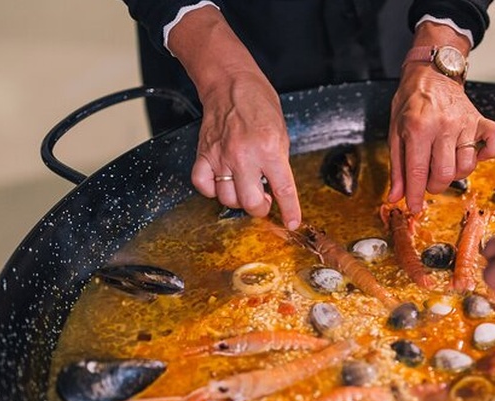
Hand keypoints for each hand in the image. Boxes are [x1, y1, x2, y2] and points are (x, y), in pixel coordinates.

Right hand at [190, 72, 300, 228]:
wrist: (231, 84)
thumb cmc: (259, 105)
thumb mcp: (282, 134)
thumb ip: (279, 163)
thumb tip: (278, 189)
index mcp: (270, 149)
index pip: (283, 190)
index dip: (289, 211)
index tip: (292, 222)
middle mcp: (244, 155)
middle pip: (251, 203)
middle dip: (261, 208)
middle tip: (265, 200)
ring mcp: (221, 156)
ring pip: (227, 198)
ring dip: (239, 200)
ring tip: (246, 188)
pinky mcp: (203, 153)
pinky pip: (203, 185)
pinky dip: (212, 190)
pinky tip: (223, 183)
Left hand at [389, 63, 494, 213]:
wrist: (432, 73)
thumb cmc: (411, 103)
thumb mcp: (395, 132)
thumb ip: (397, 167)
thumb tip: (395, 197)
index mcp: (418, 128)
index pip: (417, 172)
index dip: (415, 195)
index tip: (414, 208)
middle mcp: (444, 126)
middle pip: (444, 174)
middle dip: (435, 187)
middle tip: (428, 181)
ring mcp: (465, 123)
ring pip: (467, 166)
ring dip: (456, 173)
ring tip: (445, 163)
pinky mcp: (480, 121)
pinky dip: (487, 154)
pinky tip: (473, 153)